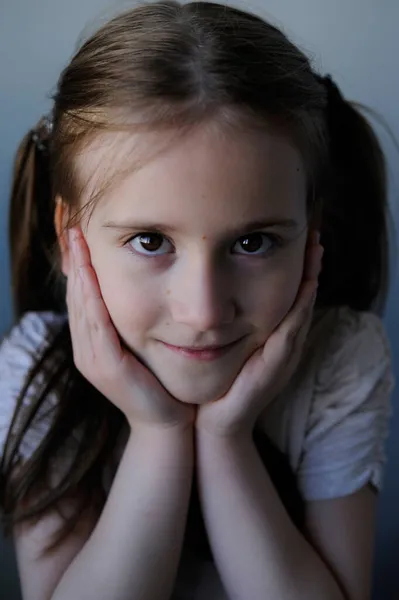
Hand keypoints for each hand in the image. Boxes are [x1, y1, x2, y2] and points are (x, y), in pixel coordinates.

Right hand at [66, 227, 194, 431]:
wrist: (169, 420)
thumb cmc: (160, 380)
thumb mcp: (142, 344)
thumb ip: (133, 320)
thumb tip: (140, 288)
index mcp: (92, 342)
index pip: (82, 295)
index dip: (79, 265)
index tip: (80, 234)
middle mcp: (86, 348)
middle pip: (76, 295)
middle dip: (74, 261)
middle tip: (74, 227)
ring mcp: (92, 358)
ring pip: (82, 305)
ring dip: (80, 272)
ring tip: (78, 241)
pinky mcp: (106, 366)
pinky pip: (97, 325)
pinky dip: (92, 297)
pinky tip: (91, 275)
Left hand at [196, 232, 322, 437]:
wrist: (214, 420)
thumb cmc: (218, 380)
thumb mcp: (224, 345)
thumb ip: (228, 323)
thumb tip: (215, 296)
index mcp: (274, 338)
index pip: (291, 298)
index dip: (299, 271)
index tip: (300, 243)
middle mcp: (285, 344)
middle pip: (303, 299)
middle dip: (310, 269)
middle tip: (314, 238)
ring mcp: (284, 355)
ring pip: (302, 311)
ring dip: (310, 281)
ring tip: (315, 253)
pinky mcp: (278, 365)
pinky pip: (291, 331)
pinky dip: (299, 308)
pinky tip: (304, 287)